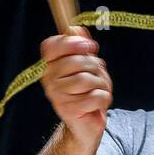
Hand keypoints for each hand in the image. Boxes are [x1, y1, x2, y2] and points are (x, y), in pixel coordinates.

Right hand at [40, 26, 111, 147]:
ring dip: (102, 84)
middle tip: (97, 77)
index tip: (89, 47)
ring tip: (98, 91)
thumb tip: (76, 29)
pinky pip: (96, 96)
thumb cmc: (87, 93)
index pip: (52, 45)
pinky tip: (98, 104)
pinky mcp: (69, 110)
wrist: (85, 125)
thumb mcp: (87, 66)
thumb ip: (81, 47)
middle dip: (95, 68)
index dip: (73, 42)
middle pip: (77, 61)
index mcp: (50, 66)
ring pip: (88, 79)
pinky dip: (104, 98)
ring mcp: (58, 96)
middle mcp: (49, 80)